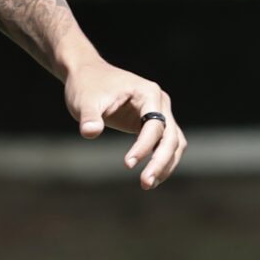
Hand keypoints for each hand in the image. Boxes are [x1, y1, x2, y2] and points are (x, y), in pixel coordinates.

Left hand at [65, 56, 186, 189]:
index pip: (155, 124)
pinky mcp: (153, 123)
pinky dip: (160, 161)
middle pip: (171, 137)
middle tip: (145, 183)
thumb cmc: (86, 86)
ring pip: (174, 143)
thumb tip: (90, 132)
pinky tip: (149, 178)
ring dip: (165, 165)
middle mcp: (160, 102)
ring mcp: (159, 112)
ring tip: (148, 184)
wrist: (87, 75)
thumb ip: (89, 117)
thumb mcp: (84, 101)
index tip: (128, 164)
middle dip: (160, 161)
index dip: (144, 146)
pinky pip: (164, 144)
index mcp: (148, 93)